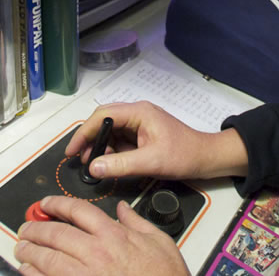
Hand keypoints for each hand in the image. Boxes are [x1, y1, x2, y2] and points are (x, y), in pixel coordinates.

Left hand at [14, 196, 188, 275]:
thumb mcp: (159, 241)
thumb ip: (137, 222)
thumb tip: (123, 210)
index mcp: (114, 235)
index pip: (78, 211)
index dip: (57, 204)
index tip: (46, 204)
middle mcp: (96, 253)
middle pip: (56, 233)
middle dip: (36, 228)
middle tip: (26, 228)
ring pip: (47, 258)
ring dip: (30, 252)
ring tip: (22, 249)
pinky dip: (33, 275)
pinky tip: (28, 272)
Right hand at [65, 101, 248, 181]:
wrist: (206, 158)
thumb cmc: (184, 155)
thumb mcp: (151, 161)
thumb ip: (121, 164)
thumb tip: (93, 166)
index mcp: (139, 112)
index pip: (103, 116)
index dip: (84, 132)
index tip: (72, 151)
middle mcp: (137, 114)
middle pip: (103, 121)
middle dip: (89, 139)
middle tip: (79, 159)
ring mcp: (140, 124)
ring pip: (110, 131)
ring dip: (100, 147)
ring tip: (94, 165)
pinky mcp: (142, 135)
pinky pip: (120, 140)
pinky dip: (111, 151)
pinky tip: (109, 164)